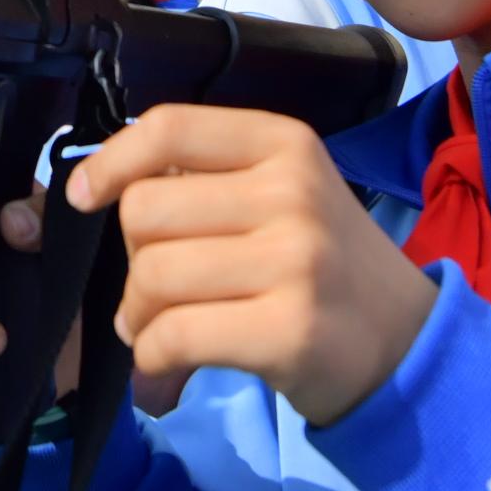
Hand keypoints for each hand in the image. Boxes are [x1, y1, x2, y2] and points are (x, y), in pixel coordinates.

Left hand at [82, 107, 429, 426]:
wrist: (406, 342)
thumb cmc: (324, 265)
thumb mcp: (284, 194)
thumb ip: (208, 180)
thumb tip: (98, 188)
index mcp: (285, 144)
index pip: (170, 127)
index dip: (111, 160)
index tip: (85, 195)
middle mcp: (292, 193)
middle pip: (145, 211)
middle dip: (130, 261)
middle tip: (154, 293)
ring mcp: (295, 262)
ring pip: (153, 276)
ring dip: (138, 316)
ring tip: (159, 330)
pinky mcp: (289, 331)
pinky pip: (175, 336)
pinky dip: (153, 356)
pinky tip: (170, 363)